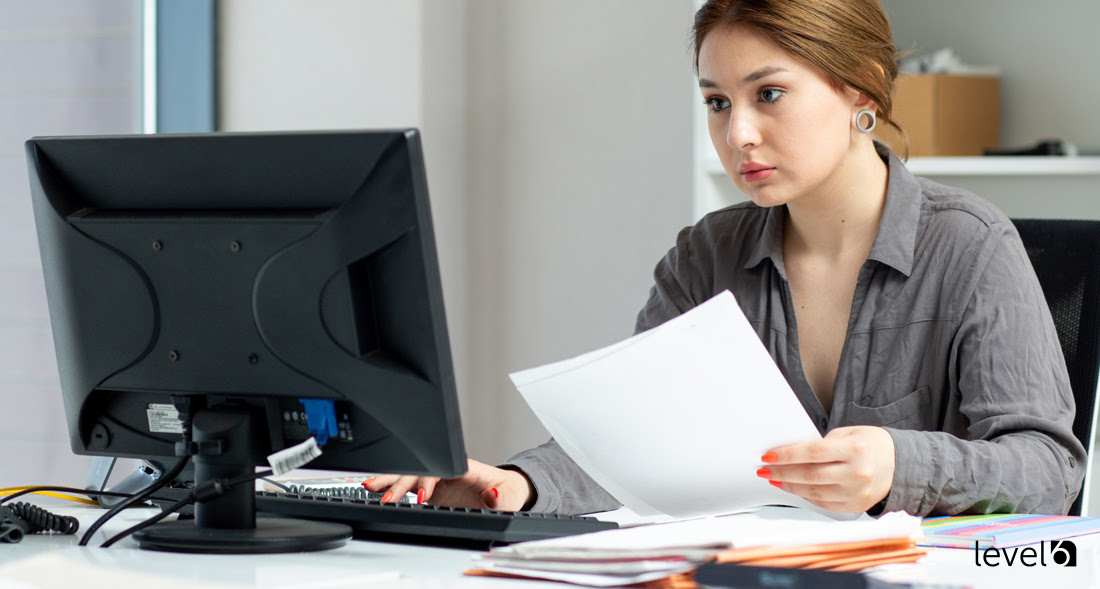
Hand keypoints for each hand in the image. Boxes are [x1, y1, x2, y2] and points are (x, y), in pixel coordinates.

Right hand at [362, 458, 534, 510]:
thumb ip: (500, 498)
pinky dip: (390, 486)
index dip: (429, 480)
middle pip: (420, 471)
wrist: (504, 493)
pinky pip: (407, 485)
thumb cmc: (507, 492)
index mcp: (465, 468)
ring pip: (409, 474)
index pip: (442, 470)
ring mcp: (436, 479)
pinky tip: (374, 489)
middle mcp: (447, 471)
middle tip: (387, 497)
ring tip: (369, 486)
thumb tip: (493, 494)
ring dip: (390, 480)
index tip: (421, 495)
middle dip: (402, 483)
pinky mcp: (430, 488)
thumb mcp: (510, 497)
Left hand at [759, 426, 894, 512]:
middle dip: (782, 473)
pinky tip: (794, 488)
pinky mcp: (855, 506)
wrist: (901, 465)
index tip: (769, 456)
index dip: (787, 455)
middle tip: (765, 469)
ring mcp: (856, 493)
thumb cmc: (873, 445)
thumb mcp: (849, 433)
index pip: (812, 453)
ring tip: (775, 479)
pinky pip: (823, 503)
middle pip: (809, 475)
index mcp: (855, 450)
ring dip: (789, 486)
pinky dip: (805, 496)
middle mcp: (856, 473)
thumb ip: (822, 443)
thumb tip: (792, 453)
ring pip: (813, 492)